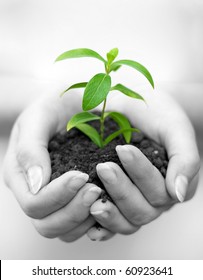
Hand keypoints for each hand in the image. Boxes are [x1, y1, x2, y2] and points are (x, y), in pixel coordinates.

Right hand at [3, 92, 101, 241]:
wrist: (69, 102)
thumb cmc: (53, 106)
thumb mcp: (39, 117)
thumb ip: (30, 148)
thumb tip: (37, 184)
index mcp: (20, 176)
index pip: (34, 204)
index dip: (58, 196)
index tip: (82, 175)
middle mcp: (35, 193)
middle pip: (48, 225)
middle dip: (74, 211)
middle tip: (96, 189)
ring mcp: (54, 199)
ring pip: (65, 231)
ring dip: (86, 218)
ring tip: (103, 194)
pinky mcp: (72, 199)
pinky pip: (82, 225)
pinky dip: (96, 220)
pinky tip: (108, 202)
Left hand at [86, 89, 199, 240]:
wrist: (132, 102)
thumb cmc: (156, 113)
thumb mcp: (175, 128)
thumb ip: (185, 159)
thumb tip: (178, 194)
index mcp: (173, 183)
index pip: (160, 192)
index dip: (141, 174)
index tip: (123, 149)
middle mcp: (155, 198)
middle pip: (141, 211)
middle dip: (121, 190)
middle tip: (103, 167)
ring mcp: (134, 201)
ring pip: (126, 222)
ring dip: (109, 210)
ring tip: (91, 192)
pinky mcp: (115, 200)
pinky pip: (110, 224)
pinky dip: (101, 227)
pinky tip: (89, 223)